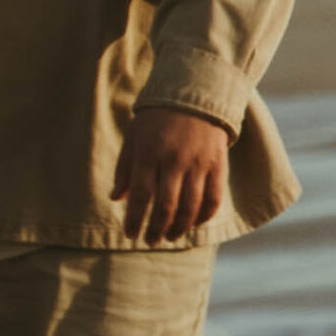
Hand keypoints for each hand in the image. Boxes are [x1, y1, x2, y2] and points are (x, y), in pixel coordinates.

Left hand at [111, 107, 230, 243]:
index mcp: (149, 153)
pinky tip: (194, 224)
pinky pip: (213, 198)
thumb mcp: (134, 137)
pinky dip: (204, 216)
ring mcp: (199, 163)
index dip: (135, 219)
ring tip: (170, 237)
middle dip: (156, 229)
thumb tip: (116, 199)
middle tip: (150, 241)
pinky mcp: (218, 164)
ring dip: (179, 227)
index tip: (130, 234)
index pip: (141, 195)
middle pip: (166, 206)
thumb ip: (125, 169)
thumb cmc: (157, 119)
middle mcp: (174, 160)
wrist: (196, 94)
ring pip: (191, 206)